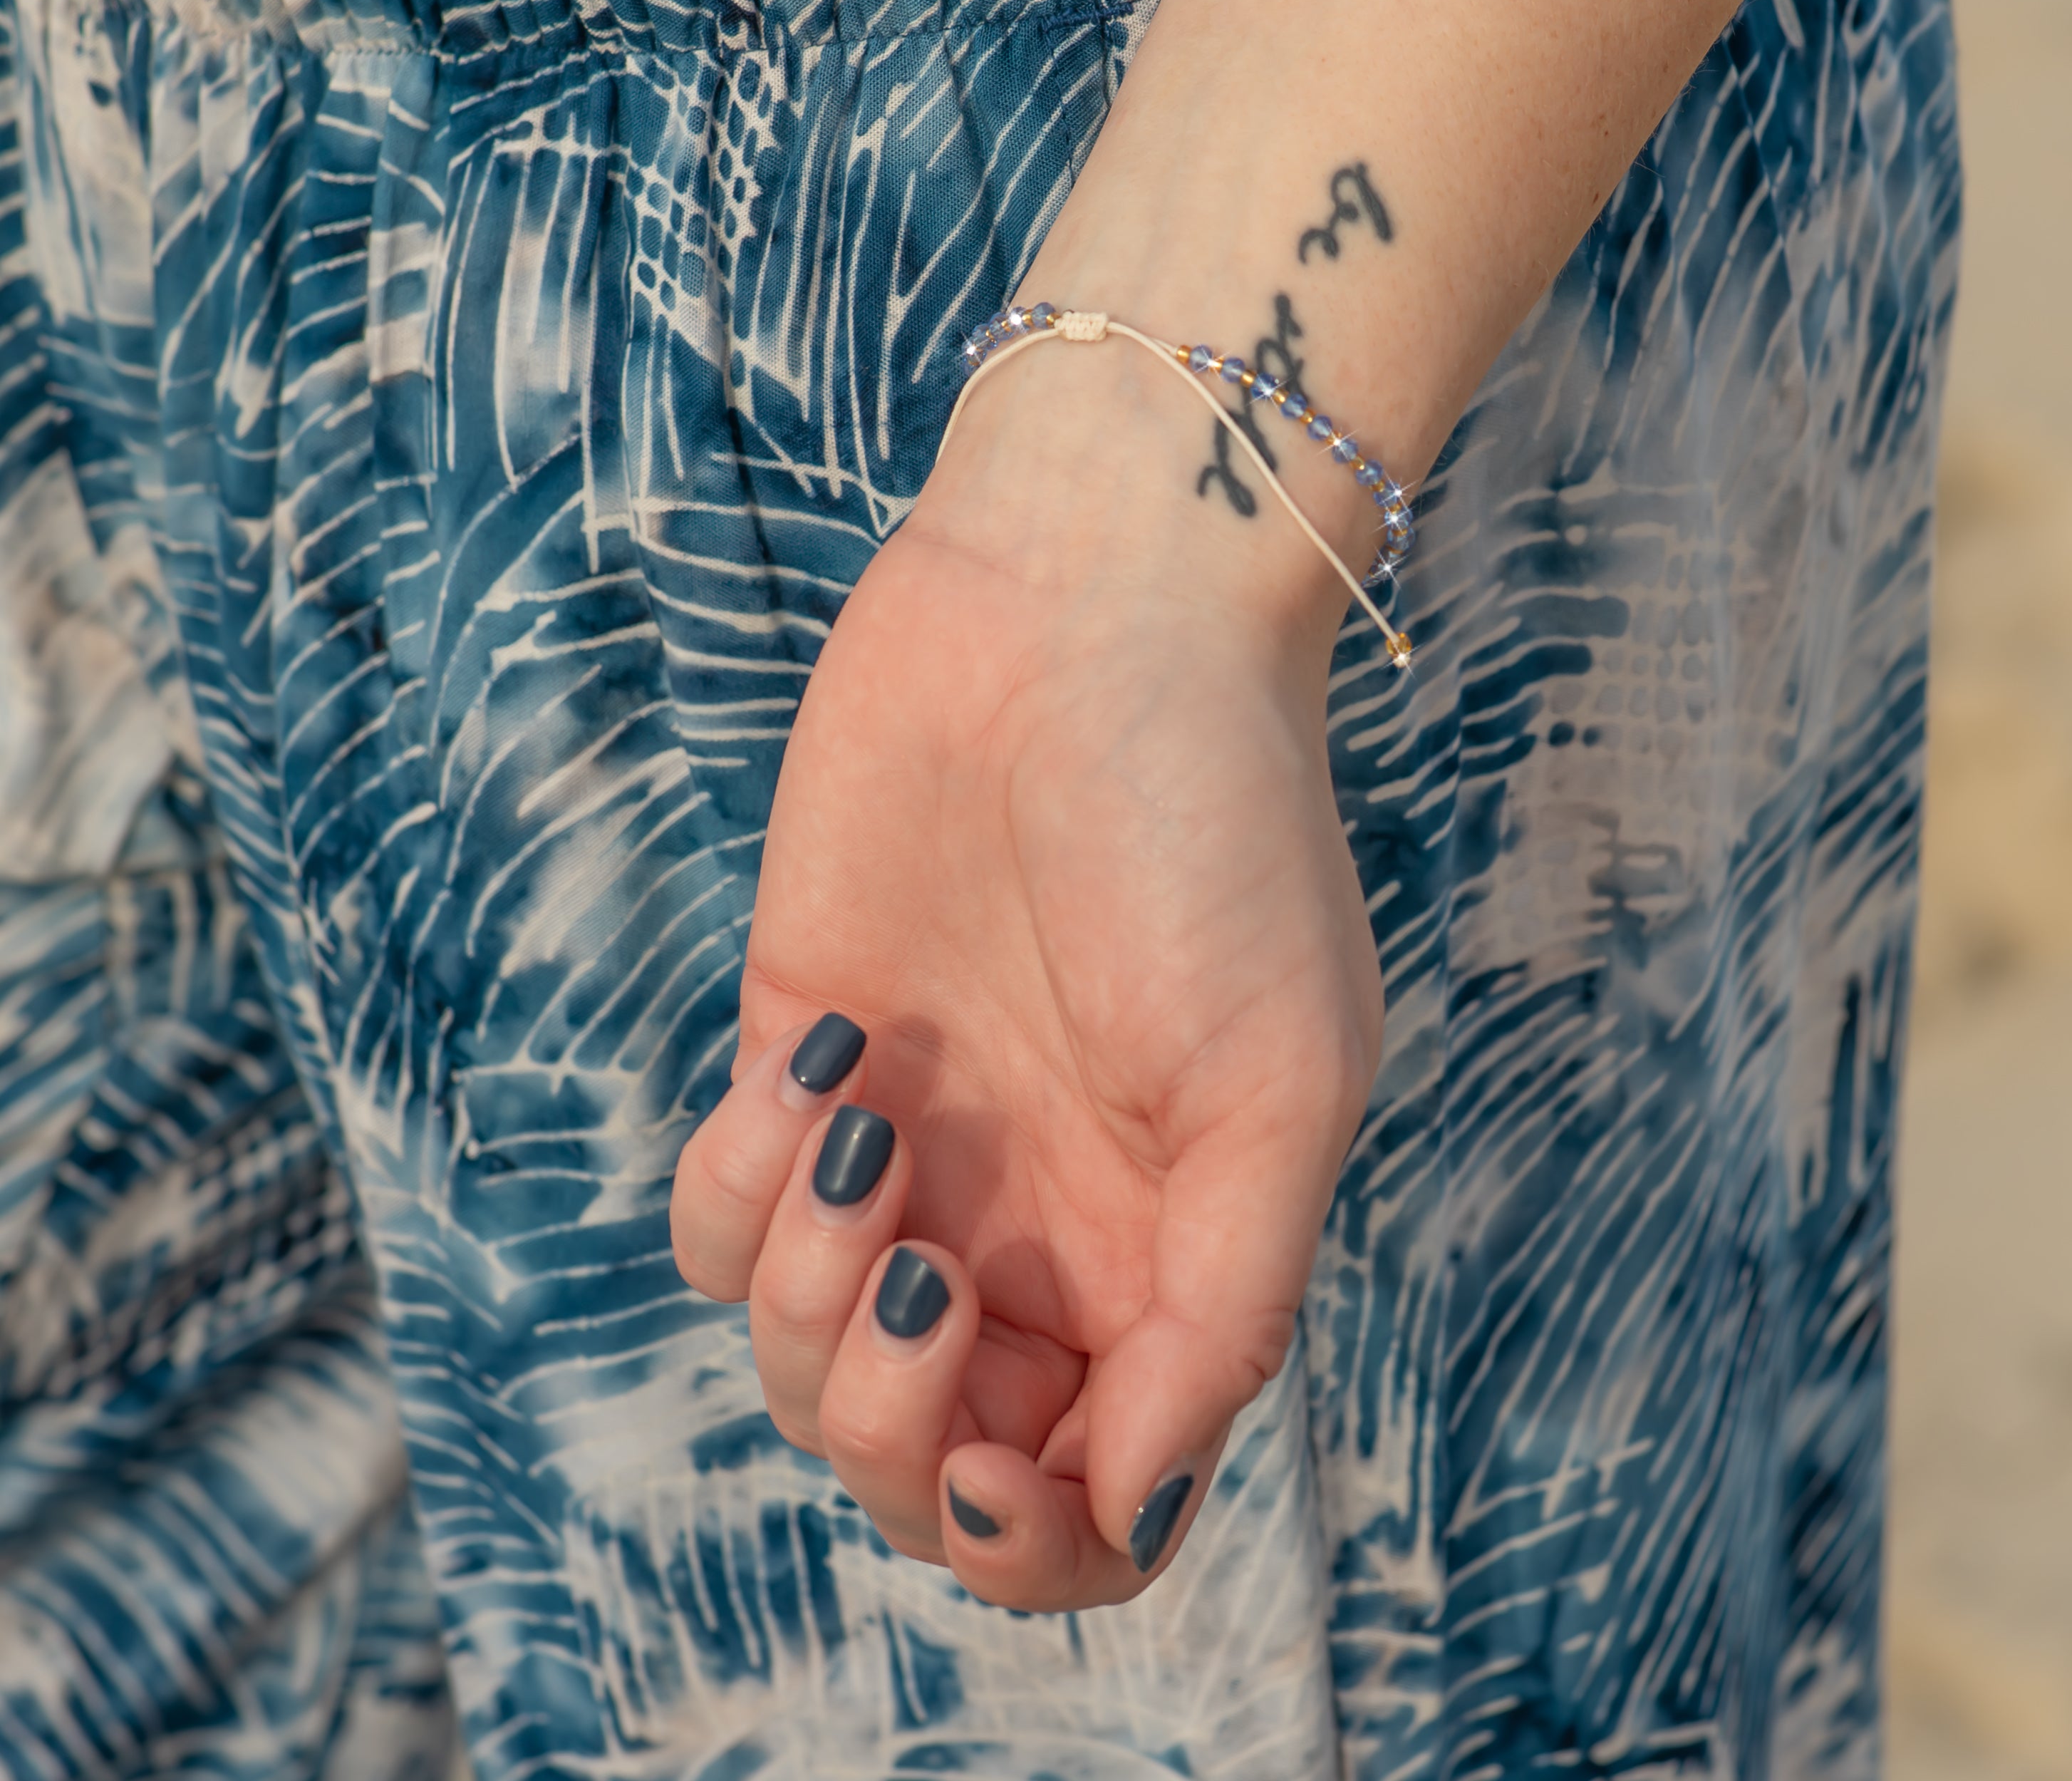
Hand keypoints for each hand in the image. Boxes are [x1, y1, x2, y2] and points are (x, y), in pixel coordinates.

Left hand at [668, 347, 1384, 1608]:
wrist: (1088, 610)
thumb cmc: (1215, 828)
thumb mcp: (1279, 1079)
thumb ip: (1222, 1311)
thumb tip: (1134, 1515)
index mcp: (1167, 1256)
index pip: (1089, 1507)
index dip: (1023, 1537)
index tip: (988, 1449)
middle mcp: (1038, 1229)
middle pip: (919, 1463)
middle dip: (886, 1427)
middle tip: (914, 1284)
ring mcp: (915, 1153)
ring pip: (796, 1363)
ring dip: (803, 1298)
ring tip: (862, 1141)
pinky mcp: (804, 1061)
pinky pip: (716, 1222)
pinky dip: (735, 1185)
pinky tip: (821, 1063)